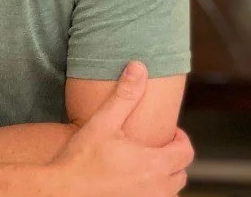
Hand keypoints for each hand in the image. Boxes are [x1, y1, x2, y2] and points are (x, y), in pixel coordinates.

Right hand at [47, 62, 193, 196]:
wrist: (63, 191)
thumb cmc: (83, 159)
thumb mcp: (103, 121)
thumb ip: (125, 95)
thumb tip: (138, 67)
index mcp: (154, 165)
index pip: (186, 153)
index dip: (181, 138)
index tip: (169, 131)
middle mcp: (156, 189)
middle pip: (181, 174)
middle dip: (173, 157)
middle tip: (156, 145)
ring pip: (169, 192)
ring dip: (164, 178)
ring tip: (145, 163)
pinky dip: (151, 191)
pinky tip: (132, 180)